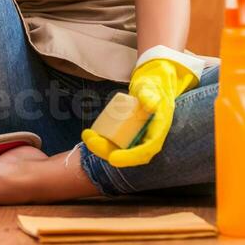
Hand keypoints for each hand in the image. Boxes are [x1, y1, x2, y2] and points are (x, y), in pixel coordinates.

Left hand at [82, 58, 198, 167]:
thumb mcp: (152, 87)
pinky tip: (90, 134)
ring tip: (87, 135)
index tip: (113, 159)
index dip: (130, 158)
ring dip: (101, 146)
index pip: (146, 151)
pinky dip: (102, 141)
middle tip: (89, 138)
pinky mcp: (128, 134)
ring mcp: (137, 138)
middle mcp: (148, 139)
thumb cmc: (153, 85)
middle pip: (127, 154)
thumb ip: (150, 95)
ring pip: (119, 150)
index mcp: (158, 131)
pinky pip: (115, 142)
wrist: (152, 85)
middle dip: (106, 150)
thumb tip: (149, 105)